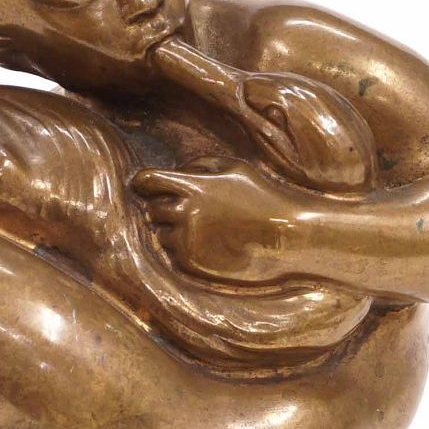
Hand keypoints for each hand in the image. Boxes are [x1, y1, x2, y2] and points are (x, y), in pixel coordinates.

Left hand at [132, 157, 297, 283]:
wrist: (286, 235)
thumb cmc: (262, 196)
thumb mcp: (234, 168)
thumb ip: (200, 165)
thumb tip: (176, 171)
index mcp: (193, 186)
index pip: (148, 181)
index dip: (143, 182)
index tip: (144, 186)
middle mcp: (185, 212)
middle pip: (153, 209)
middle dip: (164, 207)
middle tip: (187, 210)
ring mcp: (187, 240)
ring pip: (161, 233)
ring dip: (174, 229)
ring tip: (203, 228)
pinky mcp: (191, 263)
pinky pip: (173, 253)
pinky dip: (183, 248)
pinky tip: (208, 243)